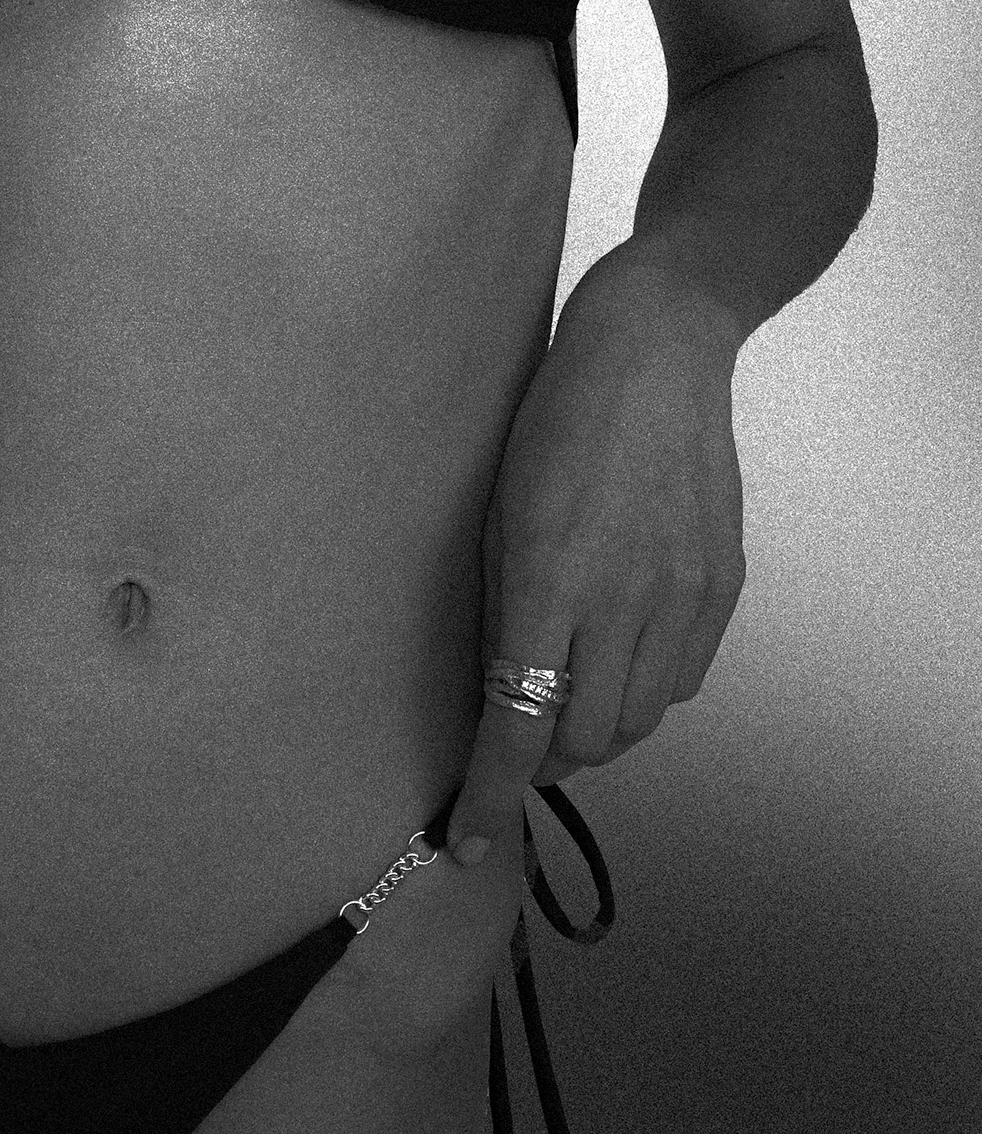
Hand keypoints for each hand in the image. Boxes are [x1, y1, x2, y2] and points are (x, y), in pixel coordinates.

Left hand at [447, 245, 746, 862]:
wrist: (656, 352)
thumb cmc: (554, 416)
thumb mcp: (499, 507)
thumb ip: (501, 607)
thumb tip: (495, 693)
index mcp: (551, 579)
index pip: (518, 723)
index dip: (490, 791)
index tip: (464, 836)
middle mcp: (623, 600)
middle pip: (586, 739)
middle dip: (544, 757)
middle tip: (515, 739)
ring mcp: (683, 596)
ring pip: (639, 719)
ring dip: (595, 729)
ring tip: (566, 697)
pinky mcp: (722, 586)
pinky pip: (682, 679)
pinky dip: (645, 689)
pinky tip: (619, 653)